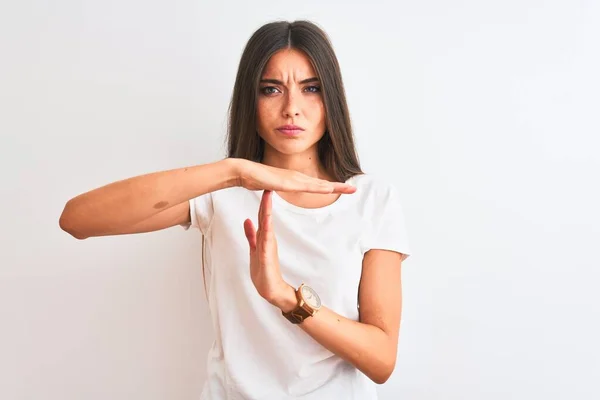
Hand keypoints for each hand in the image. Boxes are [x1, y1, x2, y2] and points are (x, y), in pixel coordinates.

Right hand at [233, 158, 355, 193]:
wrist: (243, 171)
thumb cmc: (255, 177)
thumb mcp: (271, 186)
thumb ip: (278, 187)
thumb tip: (281, 189)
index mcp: (294, 179)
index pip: (316, 185)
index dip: (330, 187)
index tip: (342, 189)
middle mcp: (296, 177)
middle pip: (321, 184)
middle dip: (338, 187)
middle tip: (354, 189)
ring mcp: (292, 178)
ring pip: (317, 185)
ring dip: (334, 187)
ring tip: (348, 189)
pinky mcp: (286, 182)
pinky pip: (305, 186)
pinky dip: (318, 188)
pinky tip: (328, 189)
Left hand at [243, 190, 295, 309]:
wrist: (271, 289)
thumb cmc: (264, 270)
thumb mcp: (254, 248)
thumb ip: (251, 234)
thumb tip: (247, 220)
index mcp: (264, 237)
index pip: (262, 216)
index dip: (262, 203)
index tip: (263, 188)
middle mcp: (268, 239)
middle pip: (265, 217)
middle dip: (266, 202)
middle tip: (268, 186)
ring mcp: (268, 247)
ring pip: (267, 226)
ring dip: (267, 212)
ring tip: (267, 199)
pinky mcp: (267, 256)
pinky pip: (266, 241)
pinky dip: (266, 230)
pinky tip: (266, 222)